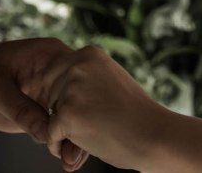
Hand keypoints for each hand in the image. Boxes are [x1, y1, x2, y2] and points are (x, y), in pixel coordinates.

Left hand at [0, 38, 89, 170]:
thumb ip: (20, 108)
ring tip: (72, 160)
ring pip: (74, 116)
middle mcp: (57, 74)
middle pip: (79, 99)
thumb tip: (46, 131)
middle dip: (81, 125)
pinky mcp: (46, 111)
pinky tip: (68, 158)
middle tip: (78, 150)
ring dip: (75, 138)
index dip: (81, 100)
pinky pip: (61, 127)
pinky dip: (64, 143)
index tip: (79, 124)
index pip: (76, 76)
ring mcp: (53, 93)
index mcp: (50, 56)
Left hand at [42, 46, 173, 170]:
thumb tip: (59, 79)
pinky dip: (59, 145)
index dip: (63, 93)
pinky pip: (50, 134)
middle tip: (88, 122)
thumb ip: (87, 74)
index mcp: (88, 53)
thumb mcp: (110, 78)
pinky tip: (81, 148)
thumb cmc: (135, 112)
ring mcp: (71, 90)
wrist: (152, 134)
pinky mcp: (67, 115)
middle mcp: (77, 66)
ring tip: (90, 133)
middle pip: (49, 92)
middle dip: (60, 109)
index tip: (84, 107)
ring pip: (50, 114)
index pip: (54, 72)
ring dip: (62, 128)